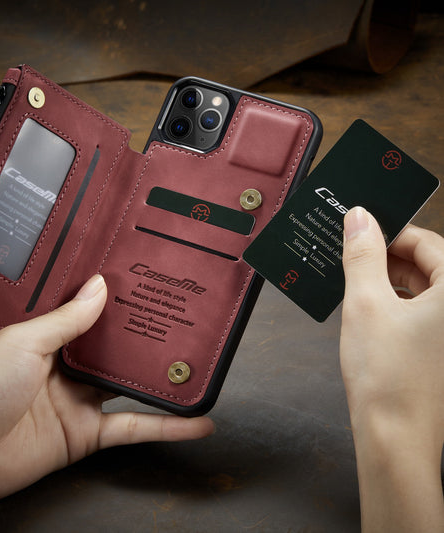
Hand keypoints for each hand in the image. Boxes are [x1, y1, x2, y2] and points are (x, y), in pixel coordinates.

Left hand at [0, 275, 213, 509]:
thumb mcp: (25, 340)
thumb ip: (66, 318)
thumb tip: (99, 286)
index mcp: (46, 337)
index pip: (86, 312)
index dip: (112, 298)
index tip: (140, 281)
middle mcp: (66, 367)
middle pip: (114, 348)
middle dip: (143, 335)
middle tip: (176, 316)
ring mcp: (80, 400)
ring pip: (130, 386)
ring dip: (160, 380)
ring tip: (194, 365)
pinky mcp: (89, 433)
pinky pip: (134, 428)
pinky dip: (165, 428)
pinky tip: (194, 425)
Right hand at [340, 207, 443, 531]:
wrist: (394, 436)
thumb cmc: (386, 374)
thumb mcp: (365, 302)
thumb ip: (363, 254)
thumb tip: (359, 217)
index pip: (427, 241)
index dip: (390, 232)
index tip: (359, 232)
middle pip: (426, 263)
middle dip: (386, 256)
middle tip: (351, 255)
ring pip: (421, 287)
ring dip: (387, 279)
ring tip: (353, 281)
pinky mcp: (439, 347)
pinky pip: (418, 310)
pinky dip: (393, 301)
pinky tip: (367, 306)